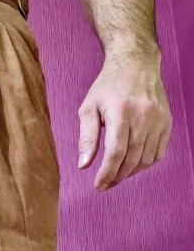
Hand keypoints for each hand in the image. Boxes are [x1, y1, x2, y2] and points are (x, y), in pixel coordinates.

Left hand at [77, 50, 171, 190]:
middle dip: (117, 177)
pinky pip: (158, 153)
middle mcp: (143, 117)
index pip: (115, 152)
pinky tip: (132, 164)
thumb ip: (87, 138)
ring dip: (130, 173)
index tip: (98, 186)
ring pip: (146, 159)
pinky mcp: (167, 122)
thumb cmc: (108, 86)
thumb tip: (83, 166)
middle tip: (105, 184)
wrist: (136, 64)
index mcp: (121, 112)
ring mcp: (158, 120)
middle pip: (131, 159)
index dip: (107, 173)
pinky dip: (145, 164)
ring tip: (117, 175)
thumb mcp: (89, 108)